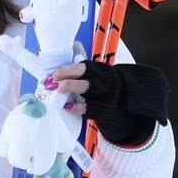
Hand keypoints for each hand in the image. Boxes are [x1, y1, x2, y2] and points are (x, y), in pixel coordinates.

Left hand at [50, 60, 167, 146]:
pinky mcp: (103, 109)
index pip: (82, 68)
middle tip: (55, 86)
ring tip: (60, 98)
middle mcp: (102, 82)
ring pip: (89, 96)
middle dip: (69, 84)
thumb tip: (56, 69)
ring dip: (72, 97)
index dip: (67, 71)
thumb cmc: (101, 83)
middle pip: (86, 83)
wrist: (124, 96)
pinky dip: (77, 108)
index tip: (54, 76)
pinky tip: (68, 107)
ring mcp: (104, 96)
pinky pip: (89, 109)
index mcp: (98, 70)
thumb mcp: (94, 72)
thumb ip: (77, 71)